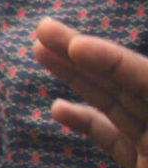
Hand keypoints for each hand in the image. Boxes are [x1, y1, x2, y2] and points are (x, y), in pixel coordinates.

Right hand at [33, 17, 147, 167]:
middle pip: (126, 81)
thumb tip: (84, 110)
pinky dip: (86, 122)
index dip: (113, 61)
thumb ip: (125, 128)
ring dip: (75, 78)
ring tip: (41, 52)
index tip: (76, 45)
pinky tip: (58, 108)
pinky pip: (114, 139)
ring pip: (113, 104)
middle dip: (83, 55)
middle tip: (43, 28)